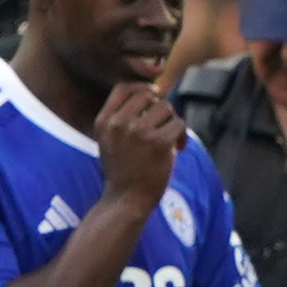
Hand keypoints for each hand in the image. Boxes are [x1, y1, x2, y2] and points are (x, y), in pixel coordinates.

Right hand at [94, 80, 185, 211]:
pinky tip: (179, 149)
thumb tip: (156, 92)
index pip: (123, 88)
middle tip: (165, 125)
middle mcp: (118, 123)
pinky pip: (179, 124)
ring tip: (171, 139)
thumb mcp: (111, 140)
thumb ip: (124, 117)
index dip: (142, 88)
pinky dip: (183, 136)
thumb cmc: (124, 170)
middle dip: (162, 107)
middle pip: (148, 95)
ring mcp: (138, 132)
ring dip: (173, 122)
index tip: (154, 97)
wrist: (126, 198)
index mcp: (104, 121)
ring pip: (167, 108)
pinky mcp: (158, 142)